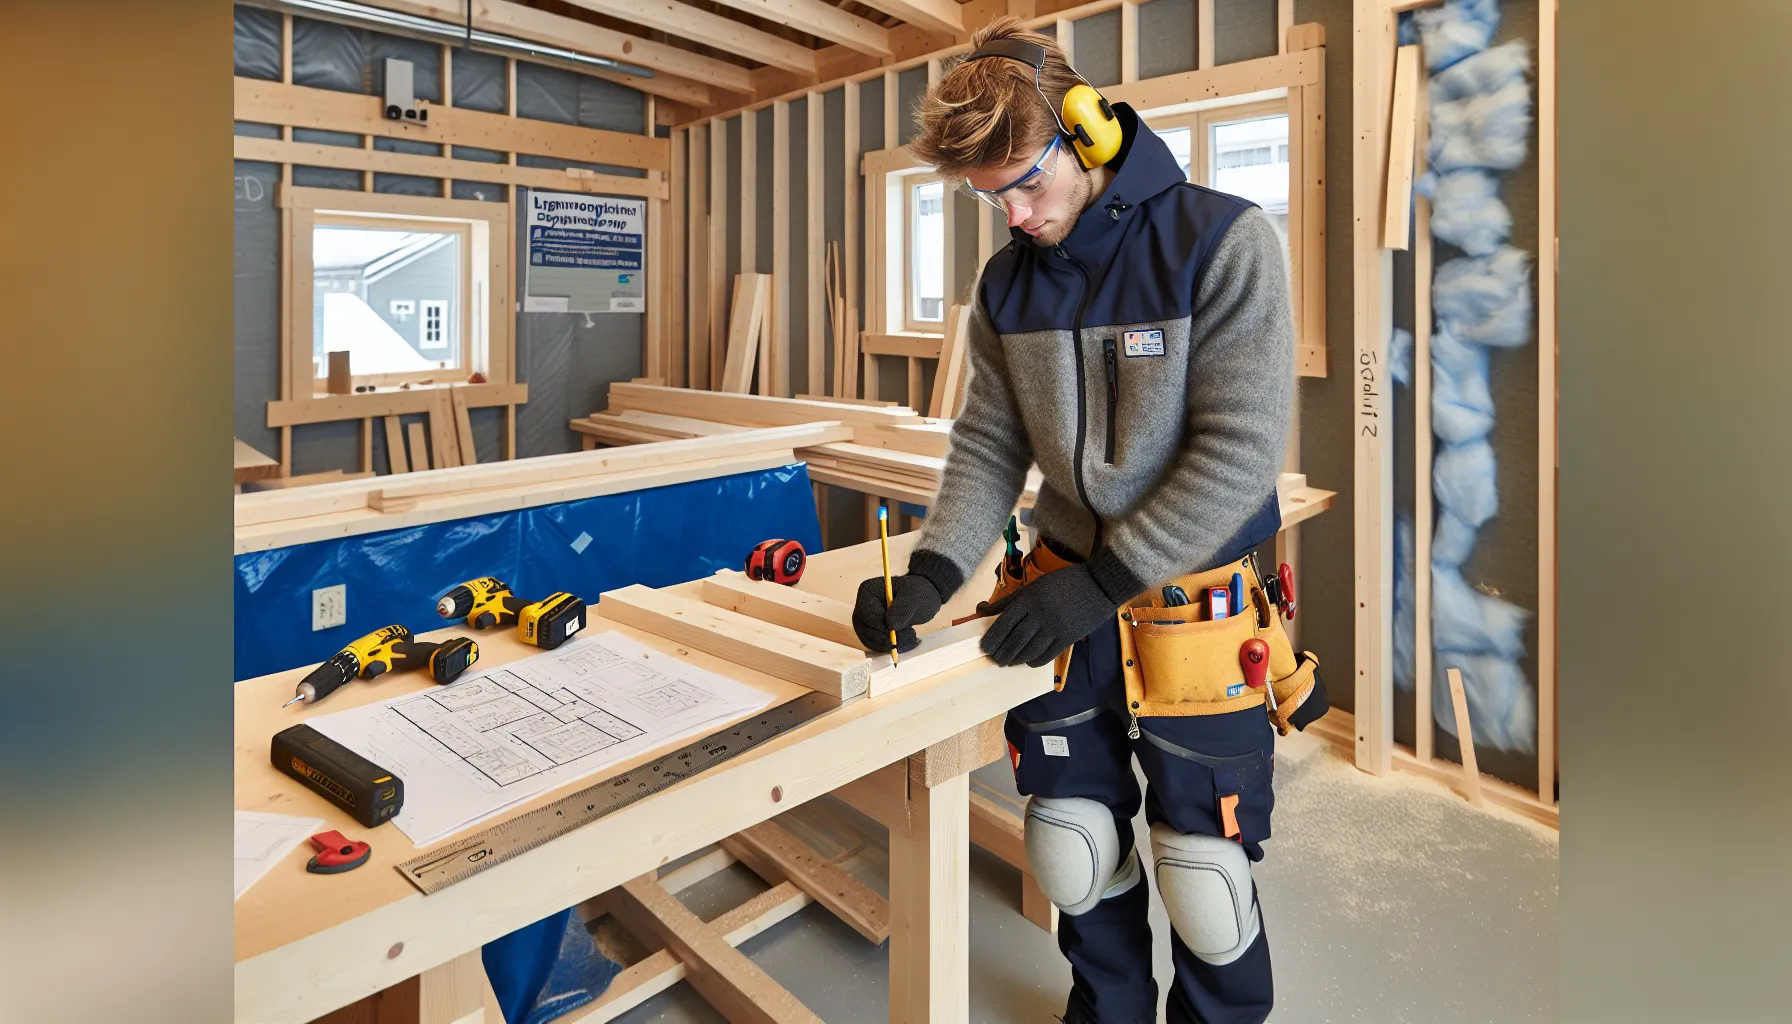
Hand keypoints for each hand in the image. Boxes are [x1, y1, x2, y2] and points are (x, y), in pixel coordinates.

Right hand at [853, 574, 943, 653]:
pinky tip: (905, 642)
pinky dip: (888, 647)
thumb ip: (903, 608)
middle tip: (910, 636)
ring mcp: (863, 620)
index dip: (880, 625)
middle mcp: (861, 605)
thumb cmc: (916, 593)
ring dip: (889, 644)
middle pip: (864, 627)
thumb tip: (890, 624)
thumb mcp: (914, 596)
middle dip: (886, 637)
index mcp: (868, 590)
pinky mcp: (869, 632)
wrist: (919, 599)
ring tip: (911, 637)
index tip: (899, 630)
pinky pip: (873, 644)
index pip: (867, 612)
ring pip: (868, 639)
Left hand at [980, 564, 1118, 666]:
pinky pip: (1047, 655)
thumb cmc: (1063, 583)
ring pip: (1029, 650)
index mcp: (1030, 598)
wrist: (1099, 585)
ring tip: (1007, 662)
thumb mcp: (1034, 586)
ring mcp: (1056, 628)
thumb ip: (1009, 600)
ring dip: (1015, 659)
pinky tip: (1027, 661)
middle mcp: (1041, 614)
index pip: (1005, 622)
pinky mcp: (1068, 638)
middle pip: (1015, 639)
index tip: (984, 647)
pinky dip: (1034, 660)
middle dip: (1002, 652)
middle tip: (994, 658)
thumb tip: (982, 611)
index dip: (992, 638)